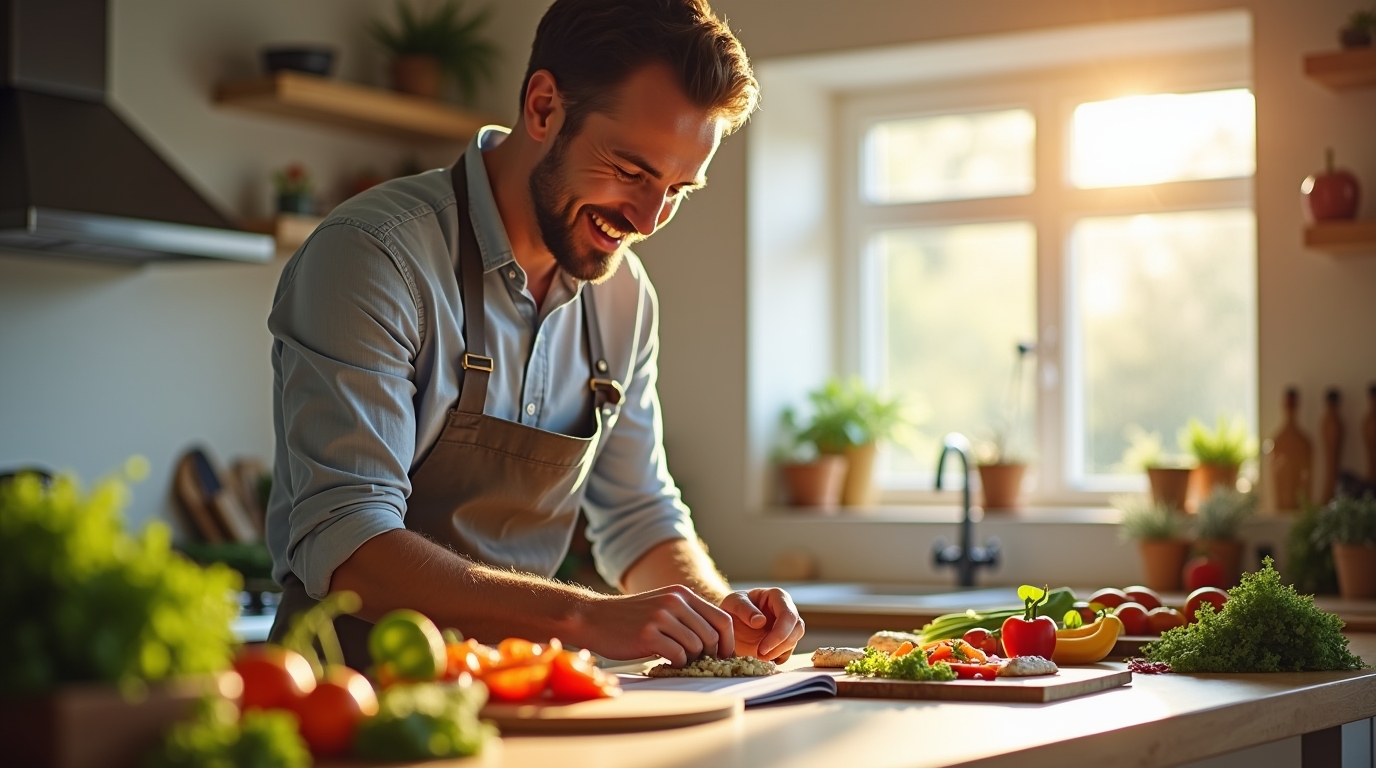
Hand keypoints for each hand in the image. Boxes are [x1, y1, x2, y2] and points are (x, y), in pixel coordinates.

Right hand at [572, 585, 734, 664]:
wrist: (593, 617)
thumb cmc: (631, 618)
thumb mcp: (663, 606)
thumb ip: (688, 616)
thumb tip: (718, 642)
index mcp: (682, 594)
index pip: (722, 618)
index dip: (728, 641)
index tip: (723, 656)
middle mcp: (674, 602)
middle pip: (712, 635)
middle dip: (710, 654)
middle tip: (698, 662)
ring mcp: (661, 617)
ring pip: (696, 647)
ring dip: (690, 659)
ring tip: (677, 659)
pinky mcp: (648, 634)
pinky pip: (677, 656)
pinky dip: (676, 663)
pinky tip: (665, 660)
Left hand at [719, 588, 804, 661]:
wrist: (728, 621)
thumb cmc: (732, 607)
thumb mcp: (732, 604)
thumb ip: (744, 609)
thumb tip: (761, 621)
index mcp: (777, 596)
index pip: (788, 615)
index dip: (779, 634)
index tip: (762, 648)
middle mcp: (787, 609)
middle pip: (797, 629)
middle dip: (780, 645)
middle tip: (760, 656)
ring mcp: (787, 625)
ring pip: (794, 640)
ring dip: (779, 652)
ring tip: (759, 657)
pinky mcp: (784, 639)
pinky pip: (788, 650)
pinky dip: (778, 658)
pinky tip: (763, 659)